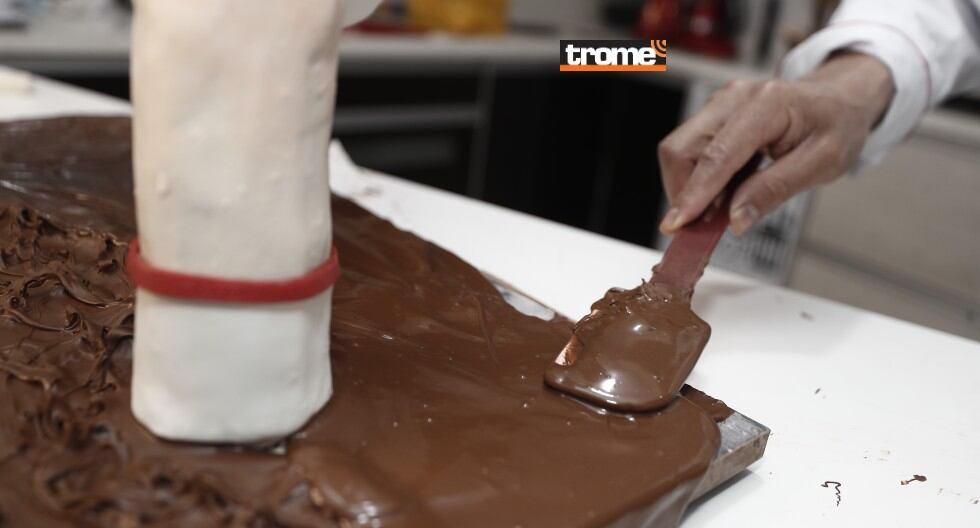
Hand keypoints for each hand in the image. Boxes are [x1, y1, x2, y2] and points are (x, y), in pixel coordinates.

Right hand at [657, 52, 894, 234]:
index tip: (677, 225)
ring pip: (679, 152)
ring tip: (721, 207)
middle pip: (681, 149)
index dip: (694, 194)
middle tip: (704, 225)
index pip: (717, 155)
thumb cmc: (836, 125)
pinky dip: (697, 180)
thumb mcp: (822, 164)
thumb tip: (735, 220)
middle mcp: (734, 99)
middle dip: (684, 192)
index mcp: (766, 105)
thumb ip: (775, 190)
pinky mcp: (712, 116)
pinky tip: (722, 192)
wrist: (839, 99)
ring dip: (689, 188)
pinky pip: (689, 152)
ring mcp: (719, 105)